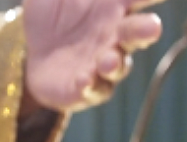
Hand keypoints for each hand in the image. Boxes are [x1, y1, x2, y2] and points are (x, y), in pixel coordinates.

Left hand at [23, 0, 164, 111]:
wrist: (35, 54)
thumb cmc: (55, 14)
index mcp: (114, 6)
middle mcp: (115, 35)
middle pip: (139, 32)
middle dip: (146, 29)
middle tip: (151, 27)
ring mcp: (104, 62)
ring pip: (119, 64)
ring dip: (116, 62)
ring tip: (108, 59)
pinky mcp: (87, 87)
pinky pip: (94, 88)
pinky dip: (92, 84)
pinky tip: (85, 77)